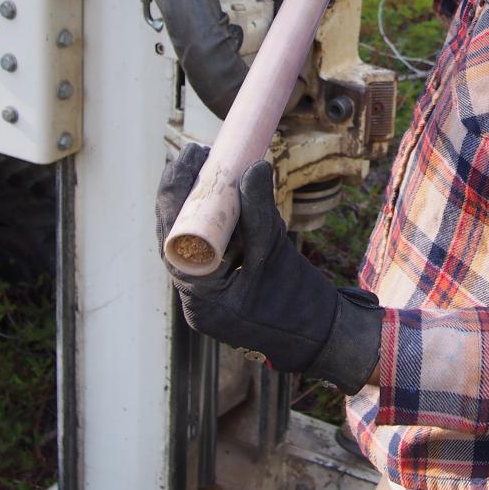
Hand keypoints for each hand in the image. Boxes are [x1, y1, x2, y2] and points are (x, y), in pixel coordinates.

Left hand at [155, 144, 381, 392]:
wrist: (316, 336)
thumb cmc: (297, 301)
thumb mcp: (276, 250)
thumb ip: (259, 210)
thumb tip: (253, 165)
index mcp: (200, 294)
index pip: (173, 234)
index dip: (177, 191)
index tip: (191, 156)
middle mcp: (192, 297)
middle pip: (174, 234)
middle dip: (183, 192)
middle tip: (197, 153)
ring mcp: (201, 296)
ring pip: (188, 241)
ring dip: (196, 205)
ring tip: (209, 166)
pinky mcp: (215, 290)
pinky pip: (205, 250)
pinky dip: (213, 222)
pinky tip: (222, 197)